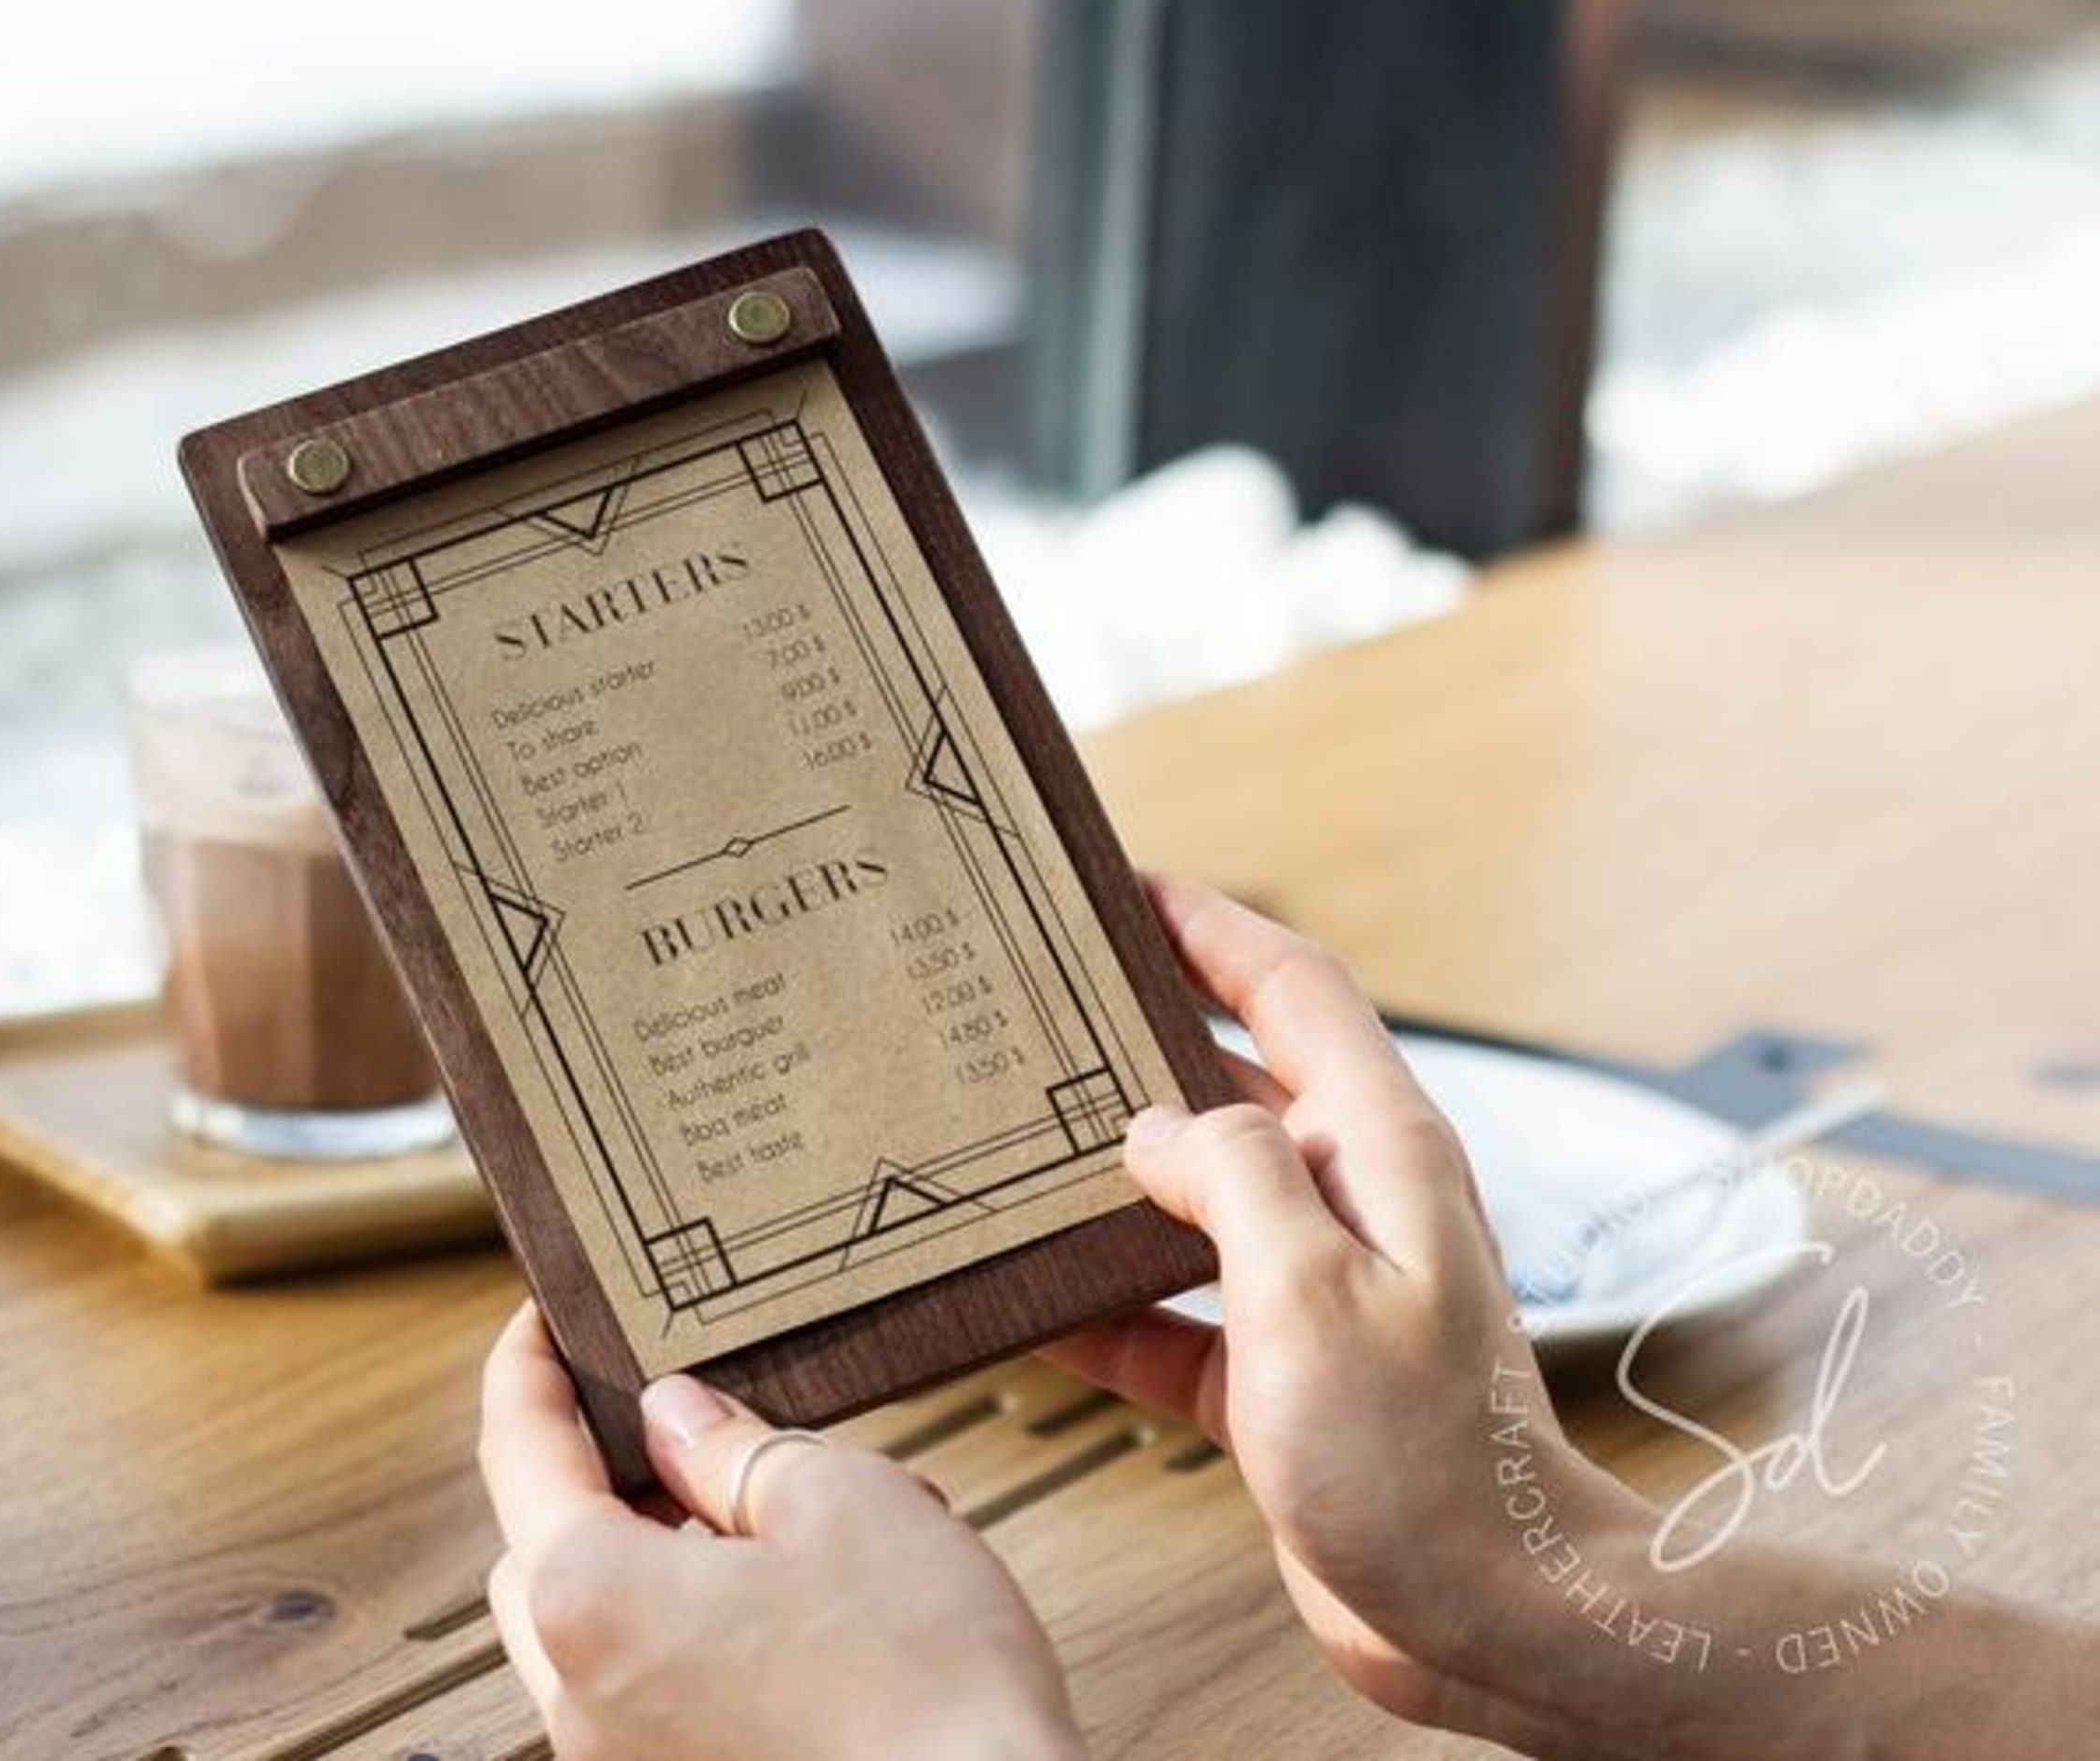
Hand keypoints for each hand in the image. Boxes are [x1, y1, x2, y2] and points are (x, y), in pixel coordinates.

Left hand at [478, 1303, 1086, 1760]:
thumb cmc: (928, 1689)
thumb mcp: (840, 1501)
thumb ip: (734, 1447)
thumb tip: (674, 1417)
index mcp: (592, 1601)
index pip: (519, 1452)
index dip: (529, 1369)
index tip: (542, 1322)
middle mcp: (582, 1702)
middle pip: (546, 1553)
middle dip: (605, 1481)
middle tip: (683, 1427)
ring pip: (608, 1633)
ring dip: (670, 1563)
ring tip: (798, 1526)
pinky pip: (662, 1699)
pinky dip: (709, 1640)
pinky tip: (819, 1615)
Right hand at [1044, 879, 1633, 1749]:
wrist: (1492, 1615)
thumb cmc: (1425, 1459)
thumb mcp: (1312, 1290)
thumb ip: (1230, 1179)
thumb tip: (1154, 1127)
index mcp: (1377, 1151)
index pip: (1293, 991)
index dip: (1212, 928)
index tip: (1128, 886)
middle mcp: (1352, 1204)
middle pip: (1231, 1086)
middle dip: (1139, 1047)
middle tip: (1038, 1013)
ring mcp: (1319, 1291)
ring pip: (1193, 1202)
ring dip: (1110, 1182)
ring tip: (1009, 1148)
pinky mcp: (1284, 1378)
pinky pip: (1174, 1318)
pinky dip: (1107, 1311)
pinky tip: (1031, 1311)